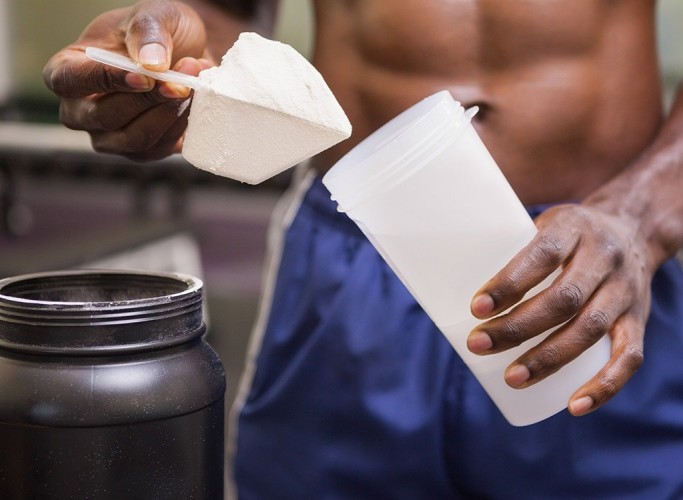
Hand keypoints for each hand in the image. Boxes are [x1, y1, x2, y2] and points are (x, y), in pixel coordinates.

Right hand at [43, 0, 211, 160]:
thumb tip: (152, 63)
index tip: (144, 76)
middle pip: (105, 117)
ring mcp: (110, 136)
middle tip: (181, 82)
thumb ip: (148, 33)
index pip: (68, 81)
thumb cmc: (157, 34)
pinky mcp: (142, 151)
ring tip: (191, 85)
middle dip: (148, 100)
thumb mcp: (153, 15)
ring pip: (135, 139)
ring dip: (169, 113)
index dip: (105, 80)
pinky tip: (192, 102)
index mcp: (68, 70)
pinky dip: (180, 124)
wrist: (188, 53)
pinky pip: (159, 148)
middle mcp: (81, 111)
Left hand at [467, 203, 650, 415]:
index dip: (509, 283)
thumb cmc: (567, 234)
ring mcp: (625, 290)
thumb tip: (440, 274)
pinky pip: (628, 356)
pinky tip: (573, 406)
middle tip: (478, 344)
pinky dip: (604, 385)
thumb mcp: (541, 224)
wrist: (633, 228)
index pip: (542, 254)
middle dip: (518, 327)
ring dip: (549, 358)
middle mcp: (604, 257)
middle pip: (563, 298)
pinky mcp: (638, 319)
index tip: (476, 308)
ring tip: (512, 378)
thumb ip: (503, 243)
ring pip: (590, 328)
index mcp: (573, 227)